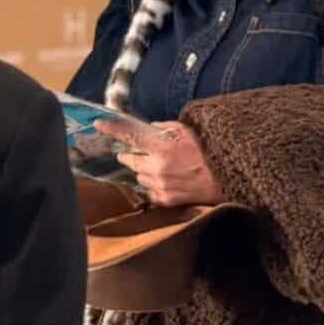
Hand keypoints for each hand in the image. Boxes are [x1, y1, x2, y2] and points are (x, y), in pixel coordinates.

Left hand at [98, 120, 225, 206]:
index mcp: (162, 148)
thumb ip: (164, 128)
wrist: (225, 177)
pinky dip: (151, 184)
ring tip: (155, 165)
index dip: (113, 130)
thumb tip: (149, 128)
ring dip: (141, 170)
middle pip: (130, 160)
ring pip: (138, 177)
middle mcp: (157, 168)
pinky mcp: (165, 200)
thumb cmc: (206, 150)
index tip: (99, 124)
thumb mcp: (186, 131)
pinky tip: (162, 179)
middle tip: (129, 151)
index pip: (130, 137)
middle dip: (128, 154)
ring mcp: (160, 186)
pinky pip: (149, 191)